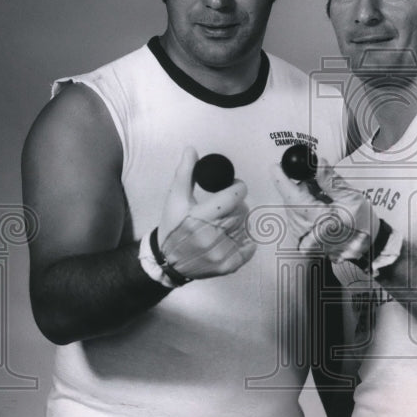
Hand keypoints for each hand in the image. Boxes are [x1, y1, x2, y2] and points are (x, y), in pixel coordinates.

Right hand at [158, 147, 254, 279]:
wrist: (167, 260)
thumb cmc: (172, 225)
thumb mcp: (175, 198)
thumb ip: (185, 173)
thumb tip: (191, 150)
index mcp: (199, 217)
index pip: (233, 196)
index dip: (238, 187)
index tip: (234, 187)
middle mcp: (211, 236)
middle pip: (242, 211)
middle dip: (237, 204)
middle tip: (227, 205)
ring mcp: (221, 253)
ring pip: (246, 227)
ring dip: (240, 221)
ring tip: (226, 222)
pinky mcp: (228, 266)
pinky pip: (249, 248)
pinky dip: (246, 241)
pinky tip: (233, 236)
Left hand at [272, 158, 378, 261]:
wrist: (366, 245)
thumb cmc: (361, 222)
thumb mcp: (351, 197)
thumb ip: (331, 180)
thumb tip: (317, 162)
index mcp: (320, 221)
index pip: (292, 197)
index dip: (281, 180)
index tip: (275, 166)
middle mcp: (307, 233)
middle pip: (291, 201)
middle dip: (299, 187)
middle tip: (318, 183)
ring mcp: (302, 239)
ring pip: (292, 208)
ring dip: (302, 198)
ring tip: (323, 200)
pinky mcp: (301, 241)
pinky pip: (295, 218)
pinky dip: (303, 209)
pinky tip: (319, 209)